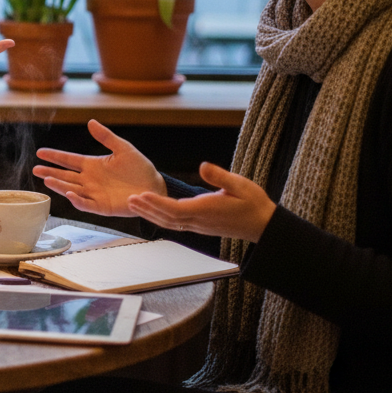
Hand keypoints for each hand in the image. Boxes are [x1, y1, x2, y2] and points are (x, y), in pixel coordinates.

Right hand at [32, 120, 166, 216]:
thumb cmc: (139, 168)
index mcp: (93, 165)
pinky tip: (69, 194)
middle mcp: (90, 180)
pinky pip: (86, 204)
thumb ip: (106, 137)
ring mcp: (94, 194)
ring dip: (59, 185)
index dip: (55, 156)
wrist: (154, 187)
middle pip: (65, 176)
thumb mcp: (123, 148)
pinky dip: (77, 200)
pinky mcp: (102, 206)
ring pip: (71, 189)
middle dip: (50, 172)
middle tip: (36, 169)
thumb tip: (91, 122)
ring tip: (47, 180)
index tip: (40, 152)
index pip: (69, 160)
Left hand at [127, 162, 276, 242]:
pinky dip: (161, 217)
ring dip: (150, 214)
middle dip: (147, 209)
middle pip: (166, 217)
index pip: (175, 209)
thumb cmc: (253, 204)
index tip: (141, 194)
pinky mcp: (199, 226)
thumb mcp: (241, 185)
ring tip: (133, 204)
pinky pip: (175, 224)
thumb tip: (202, 166)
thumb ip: (220, 176)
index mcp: (206, 210)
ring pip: (169, 222)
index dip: (156, 202)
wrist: (263, 225)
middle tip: (128, 199)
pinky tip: (151, 211)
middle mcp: (198, 221)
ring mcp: (198, 226)